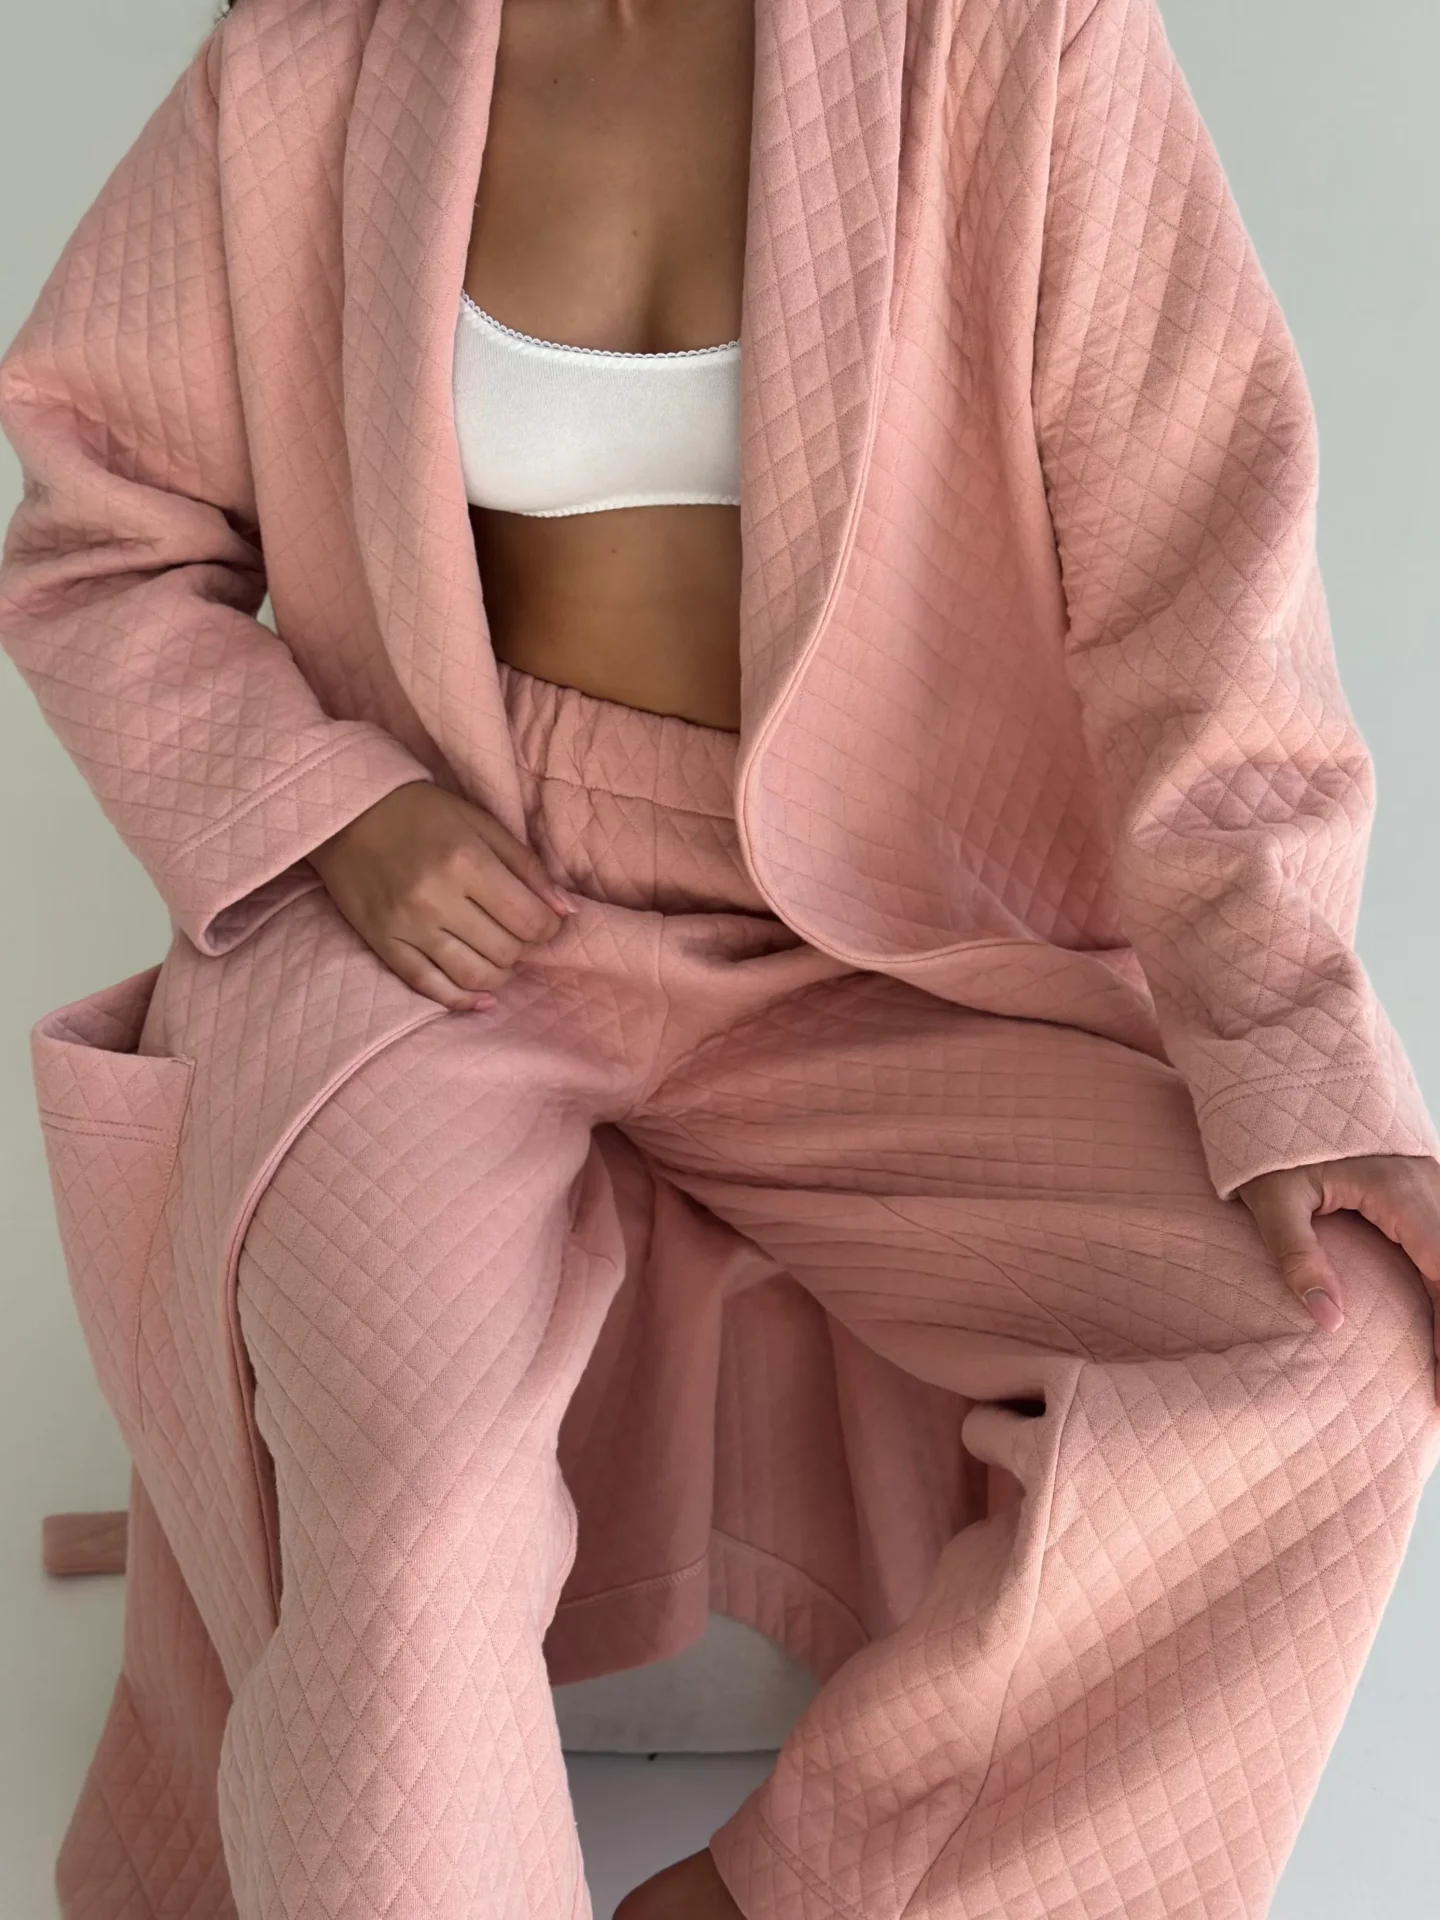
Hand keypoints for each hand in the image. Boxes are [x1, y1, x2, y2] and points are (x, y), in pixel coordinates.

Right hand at [308, 780, 574, 1010]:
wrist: (346, 812)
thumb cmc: (421, 812)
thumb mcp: (481, 822)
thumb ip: (527, 866)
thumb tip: (567, 911)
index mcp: (466, 862)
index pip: (529, 920)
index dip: (548, 928)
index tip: (545, 921)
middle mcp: (436, 899)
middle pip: (505, 952)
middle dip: (524, 948)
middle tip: (518, 933)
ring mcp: (406, 926)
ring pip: (472, 976)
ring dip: (498, 974)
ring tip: (499, 956)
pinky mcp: (382, 943)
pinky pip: (427, 986)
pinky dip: (460, 1000)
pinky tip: (480, 998)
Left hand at [1237, 1154, 1439, 1400]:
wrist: (1281, 1075)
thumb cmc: (1271, 1136)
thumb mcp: (1271, 1194)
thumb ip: (1296, 1254)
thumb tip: (1327, 1320)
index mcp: (1402, 1191)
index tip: (1438, 1384)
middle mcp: (1432, 1184)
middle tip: (1437, 1394)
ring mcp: (1435, 1183)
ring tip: (1435, 1369)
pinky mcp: (1424, 1187)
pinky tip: (1435, 1319)